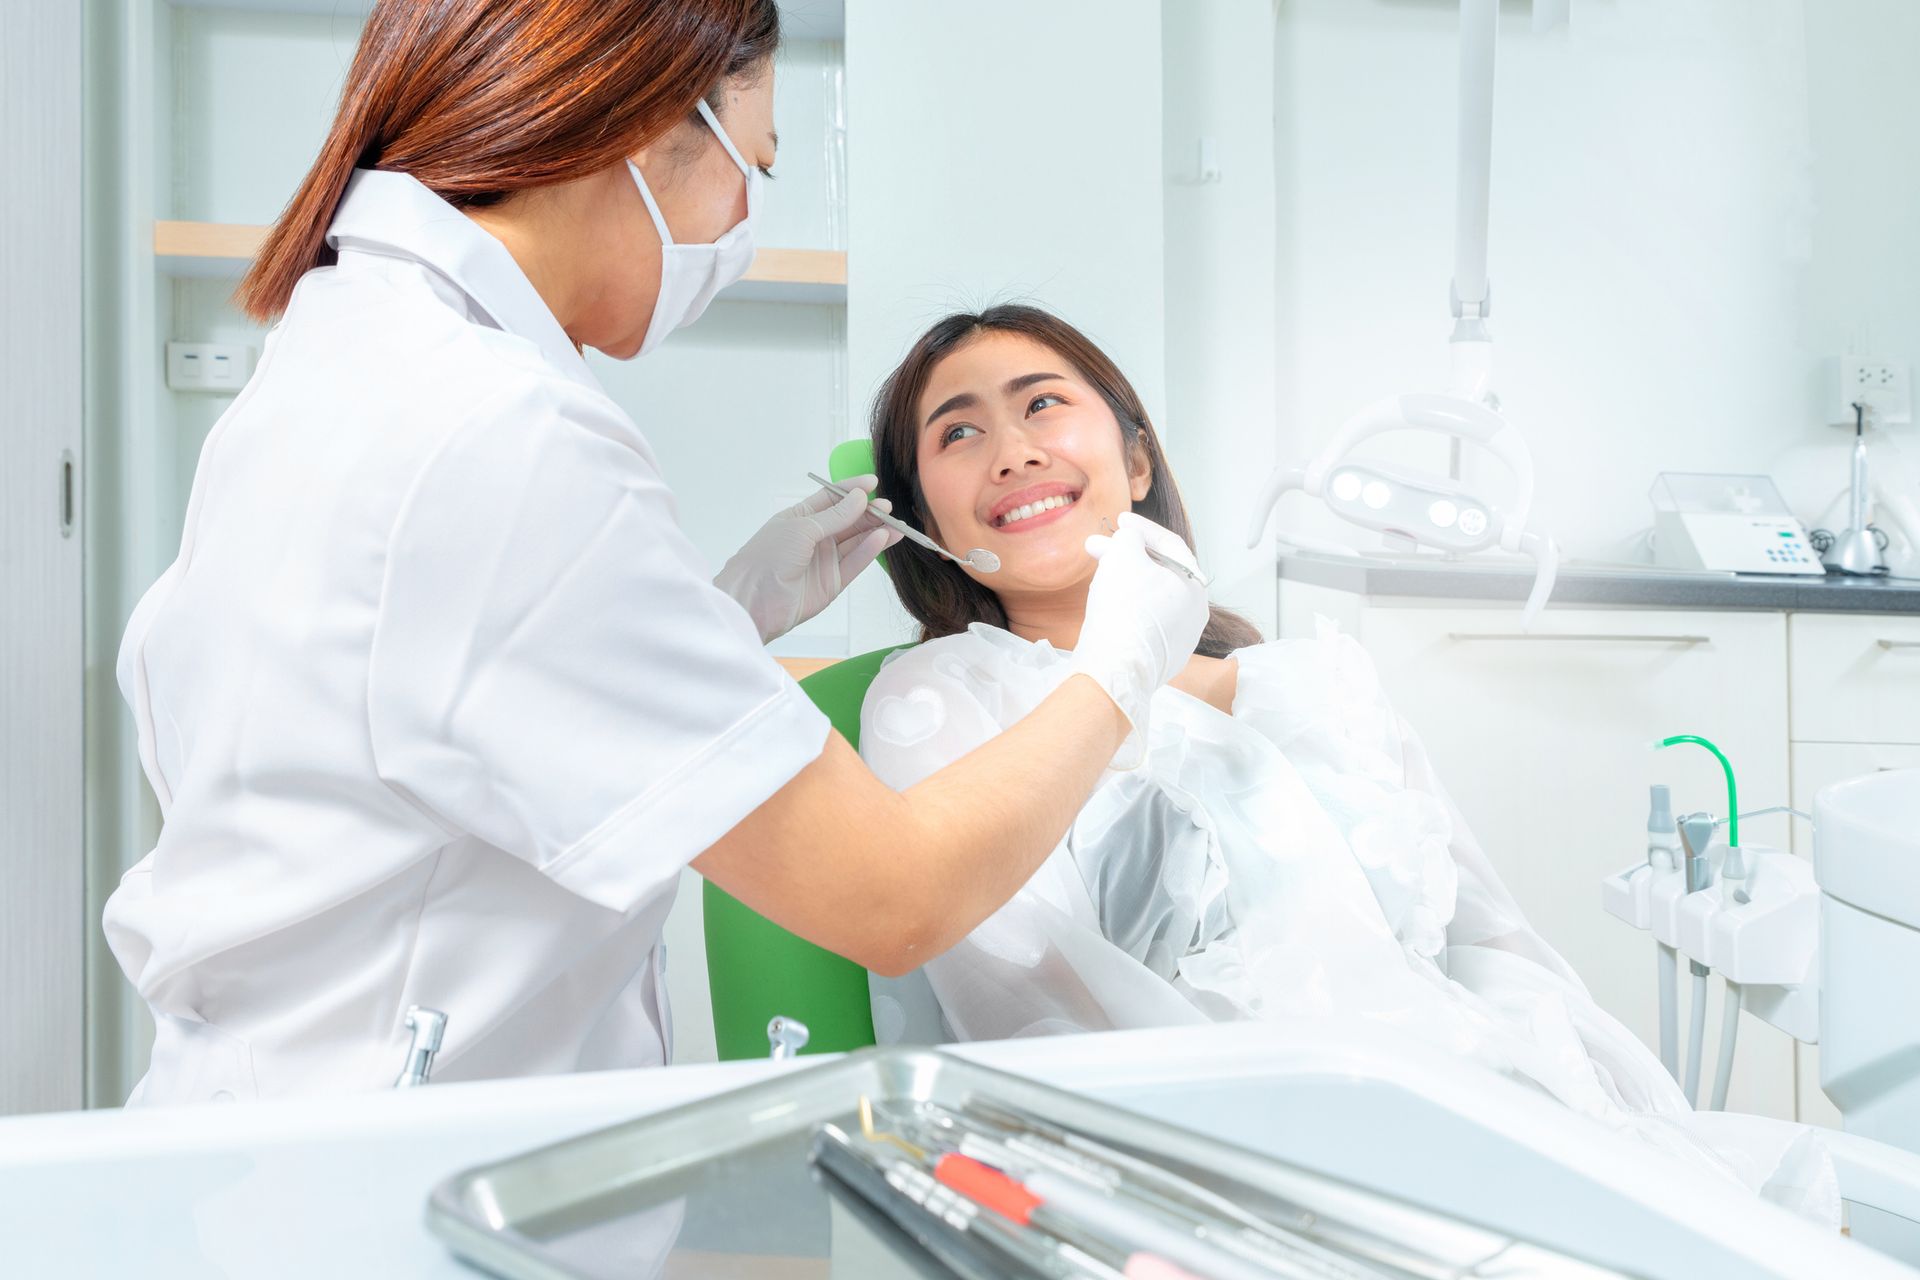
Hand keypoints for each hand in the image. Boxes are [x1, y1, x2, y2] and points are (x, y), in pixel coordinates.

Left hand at [714, 475, 901, 642]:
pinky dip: (870, 551)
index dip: (851, 490)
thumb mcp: (801, 529)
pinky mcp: (832, 583)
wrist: (752, 601)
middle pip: (847, 521)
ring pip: (855, 542)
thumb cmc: (767, 557)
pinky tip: (884, 538)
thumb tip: (860, 498)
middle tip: (889, 507)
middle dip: (868, 512)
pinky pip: (855, 563)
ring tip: (897, 524)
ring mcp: (824, 560)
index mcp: (799, 518)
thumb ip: (834, 516)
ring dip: (875, 532)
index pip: (830, 499)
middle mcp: (813, 537)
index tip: (873, 483)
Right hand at [1068, 512, 1208, 758]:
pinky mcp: (1159, 659)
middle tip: (1095, 546)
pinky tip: (1107, 605)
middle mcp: (1194, 614)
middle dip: (1125, 555)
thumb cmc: (1124, 608)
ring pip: (1149, 598)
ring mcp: (1178, 639)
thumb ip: (1130, 537)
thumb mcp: (1125, 554)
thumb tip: (1130, 540)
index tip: (1120, 521)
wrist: (1115, 668)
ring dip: (1123, 580)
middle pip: (1158, 572)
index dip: (1141, 528)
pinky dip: (1126, 607)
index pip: (1170, 545)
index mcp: (1194, 586)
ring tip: (1097, 574)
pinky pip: (1143, 623)